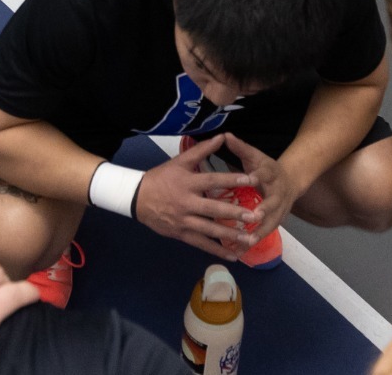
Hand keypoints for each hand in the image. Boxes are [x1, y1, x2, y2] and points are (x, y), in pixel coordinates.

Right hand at [134, 135, 263, 259]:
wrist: (137, 198)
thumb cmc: (160, 178)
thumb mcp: (179, 162)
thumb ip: (201, 150)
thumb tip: (221, 137)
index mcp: (187, 182)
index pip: (212, 180)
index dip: (231, 180)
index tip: (251, 180)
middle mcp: (187, 203)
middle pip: (213, 209)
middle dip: (235, 213)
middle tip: (254, 216)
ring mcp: (184, 220)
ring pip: (210, 230)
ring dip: (230, 235)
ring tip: (250, 238)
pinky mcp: (181, 234)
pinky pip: (201, 243)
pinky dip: (217, 250)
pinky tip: (233, 255)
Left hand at [221, 133, 297, 239]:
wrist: (291, 181)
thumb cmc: (265, 168)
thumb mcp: (255, 156)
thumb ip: (240, 148)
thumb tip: (225, 135)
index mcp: (271, 173)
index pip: (266, 173)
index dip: (259, 176)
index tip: (251, 179)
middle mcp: (278, 193)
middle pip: (273, 203)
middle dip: (264, 210)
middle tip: (254, 216)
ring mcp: (279, 210)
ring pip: (270, 223)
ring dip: (259, 233)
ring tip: (245, 242)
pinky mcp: (276, 221)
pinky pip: (264, 234)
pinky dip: (253, 242)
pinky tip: (239, 251)